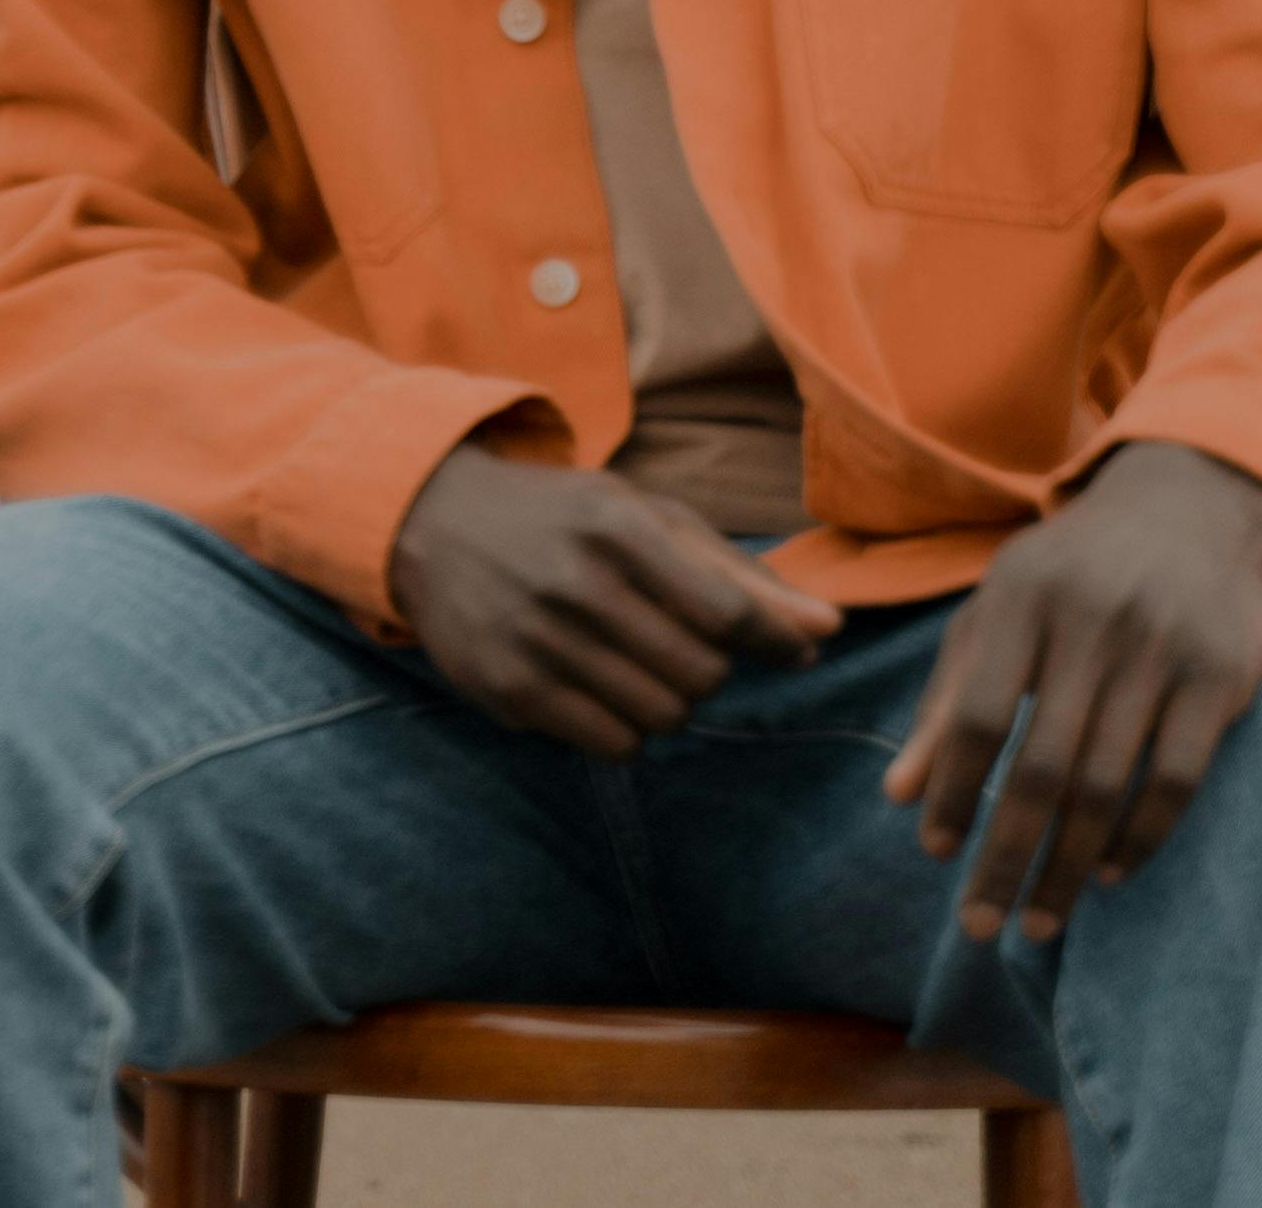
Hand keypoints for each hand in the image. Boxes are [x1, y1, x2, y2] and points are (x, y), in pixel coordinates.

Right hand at [384, 447, 841, 757]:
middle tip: (682, 644)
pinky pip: (614, 744)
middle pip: (702, 673)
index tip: (791, 648)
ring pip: (663, 716)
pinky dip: (626, 728)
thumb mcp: (646, 517)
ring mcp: (536, 640)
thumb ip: (740, 575)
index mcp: (616, 525)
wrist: (431, 521)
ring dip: (670, 700)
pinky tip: (601, 686)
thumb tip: (829, 630)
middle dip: (711, 669)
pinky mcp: (508, 689)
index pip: (727, 612)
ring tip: (638, 664)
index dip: (774, 641)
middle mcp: (574, 582)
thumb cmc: (564, 517)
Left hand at [881, 442, 1261, 942]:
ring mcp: (1161, 648)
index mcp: (1018, 600)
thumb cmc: (1066, 576)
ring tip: (1040, 917)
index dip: (952, 790)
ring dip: (1069, 864)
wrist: (1188, 509)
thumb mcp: (993, 614)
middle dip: (1005, 854)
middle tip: (981, 924)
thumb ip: (944, 700)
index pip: (974, 714)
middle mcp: (1089, 621)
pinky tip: (1110, 872)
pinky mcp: (1223, 675)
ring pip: (1107, 784)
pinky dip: (1143, 836)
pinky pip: (1178, 778)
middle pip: (1040, 766)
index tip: (936, 855)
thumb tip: (898, 798)